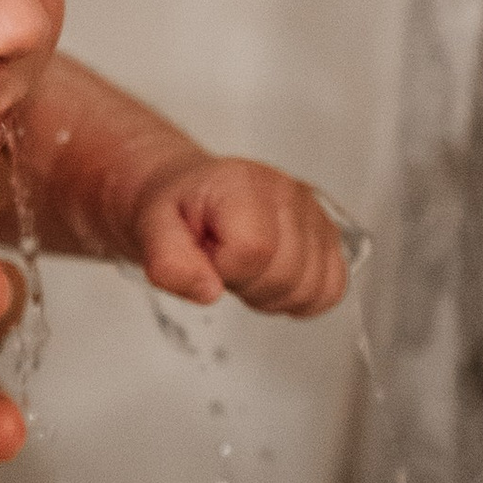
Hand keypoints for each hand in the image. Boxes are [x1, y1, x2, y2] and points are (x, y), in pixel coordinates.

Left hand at [126, 153, 345, 317]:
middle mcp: (287, 193)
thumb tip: (208, 291)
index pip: (254, 250)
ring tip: (246, 269)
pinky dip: (301, 296)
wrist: (193, 194)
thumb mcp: (150, 230)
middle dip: (248, 286)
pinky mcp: (328, 233)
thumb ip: (170, 262)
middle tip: (224, 265)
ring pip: (311, 288)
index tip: (208, 258)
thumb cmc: (178, 209)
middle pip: (286, 275)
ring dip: (273, 295)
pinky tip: (272, 277)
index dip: (225, 270)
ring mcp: (313, 213)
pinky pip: (332, 289)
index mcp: (243, 185)